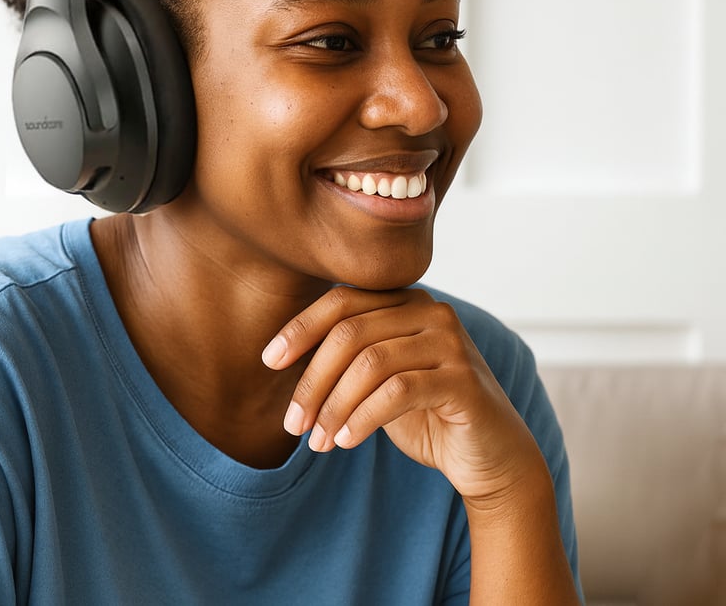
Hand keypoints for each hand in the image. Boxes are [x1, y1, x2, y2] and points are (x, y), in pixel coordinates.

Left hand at [261, 286, 545, 506]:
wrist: (490, 457)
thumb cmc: (425, 414)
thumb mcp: (378, 378)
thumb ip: (346, 356)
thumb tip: (280, 353)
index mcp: (406, 300)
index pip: (341, 301)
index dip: (300, 329)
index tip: (268, 361)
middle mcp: (431, 310)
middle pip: (350, 334)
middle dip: (312, 380)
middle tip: (292, 423)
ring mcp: (451, 342)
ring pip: (370, 363)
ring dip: (333, 406)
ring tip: (316, 441)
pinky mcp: (464, 379)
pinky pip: (397, 390)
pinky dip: (363, 417)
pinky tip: (345, 441)